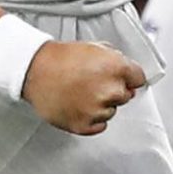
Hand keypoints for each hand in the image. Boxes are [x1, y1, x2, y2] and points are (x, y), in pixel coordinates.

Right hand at [22, 40, 143, 134]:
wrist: (34, 70)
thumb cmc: (61, 58)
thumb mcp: (95, 47)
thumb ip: (117, 60)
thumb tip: (128, 74)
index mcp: (116, 68)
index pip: (139, 78)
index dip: (129, 77)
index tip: (121, 78)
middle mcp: (111, 90)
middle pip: (126, 96)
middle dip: (113, 90)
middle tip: (92, 83)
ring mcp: (97, 110)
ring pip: (111, 111)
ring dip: (100, 105)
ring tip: (80, 93)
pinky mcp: (84, 125)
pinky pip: (99, 125)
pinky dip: (90, 119)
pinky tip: (78, 105)